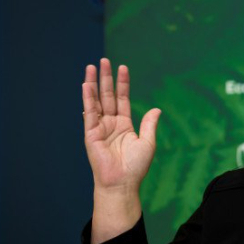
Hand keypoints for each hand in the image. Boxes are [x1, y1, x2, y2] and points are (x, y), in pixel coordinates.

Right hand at [82, 58, 160, 243]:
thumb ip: (150, 124)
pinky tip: (86, 85)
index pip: (123, 99)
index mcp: (125, 125)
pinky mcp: (90, 134)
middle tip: (104, 60)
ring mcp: (100, 128)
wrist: (122, 183)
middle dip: (106, 78)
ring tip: (93, 66)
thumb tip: (156, 109)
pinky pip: (89, 112)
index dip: (123, 84)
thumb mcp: (148, 142)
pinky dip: (87, 98)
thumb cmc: (136, 167)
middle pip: (108, 96)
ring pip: (96, 101)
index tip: (123, 68)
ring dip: (94, 83)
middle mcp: (111, 124)